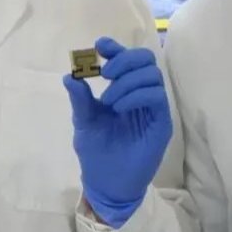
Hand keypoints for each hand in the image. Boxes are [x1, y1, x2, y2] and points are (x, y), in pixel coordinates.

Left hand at [63, 37, 172, 227]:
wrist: (106, 184)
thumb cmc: (96, 153)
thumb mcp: (84, 123)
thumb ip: (80, 100)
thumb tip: (69, 75)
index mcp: (123, 90)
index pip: (127, 59)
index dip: (116, 47)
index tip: (99, 46)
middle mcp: (141, 95)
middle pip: (146, 60)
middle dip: (124, 60)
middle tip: (105, 74)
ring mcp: (153, 109)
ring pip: (152, 75)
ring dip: (127, 82)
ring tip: (109, 101)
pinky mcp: (161, 123)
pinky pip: (157, 97)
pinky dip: (137, 95)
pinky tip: (119, 108)